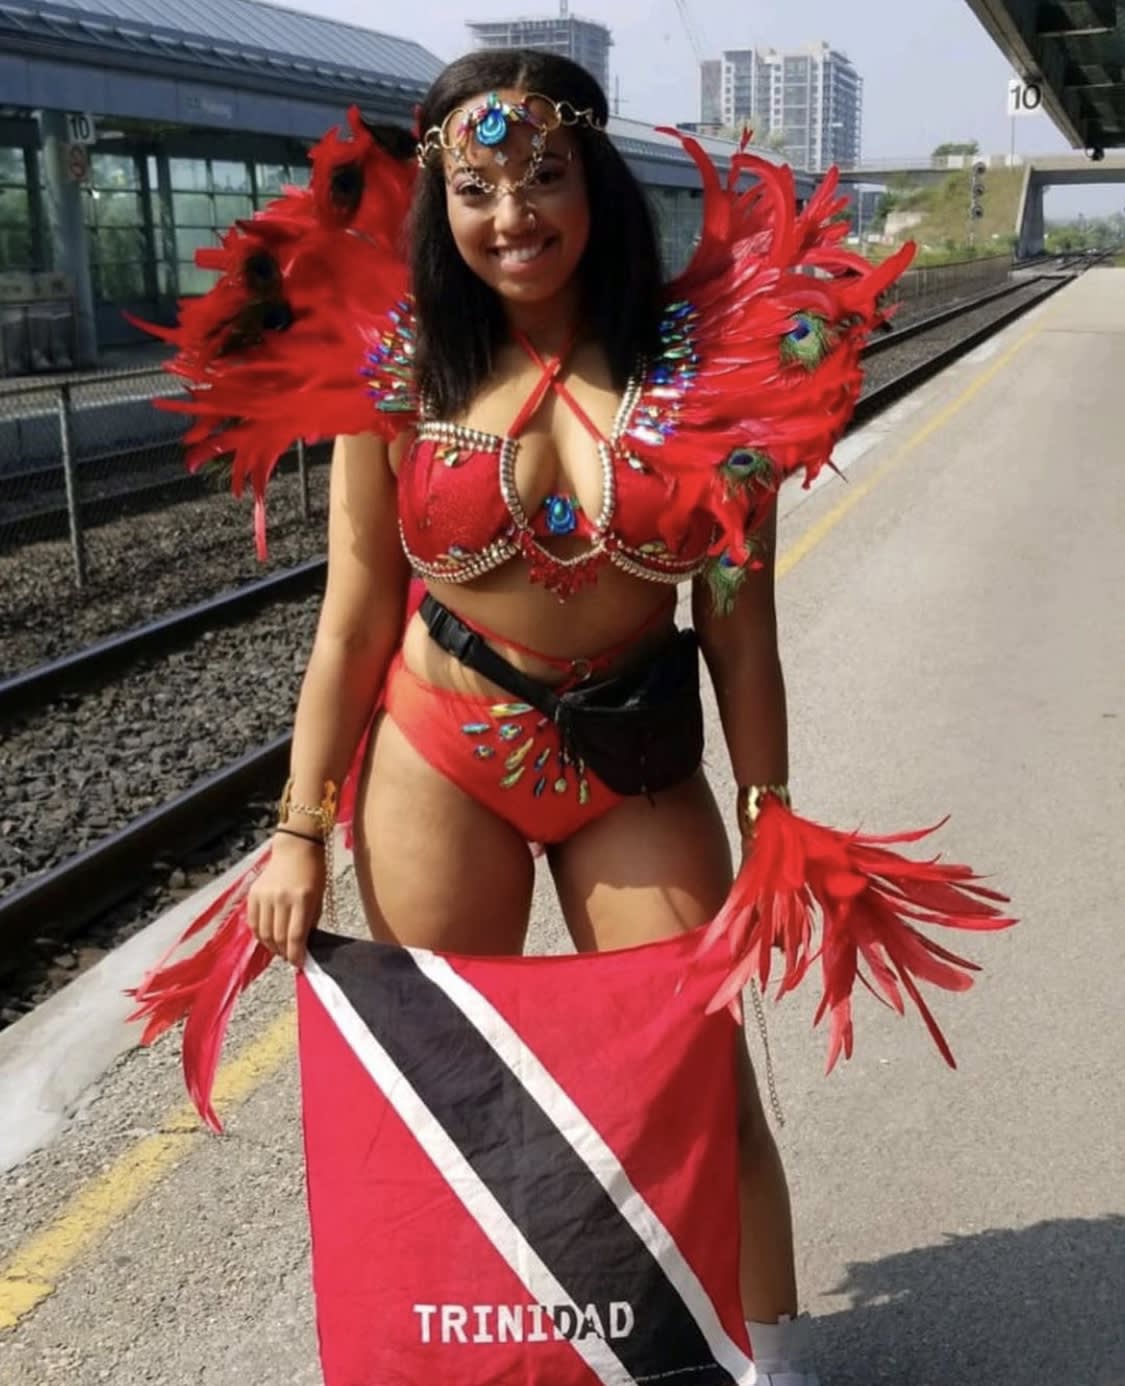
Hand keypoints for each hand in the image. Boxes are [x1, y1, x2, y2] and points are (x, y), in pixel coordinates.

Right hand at [246, 833, 326, 966]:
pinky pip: (253, 922)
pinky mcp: (253, 894)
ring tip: (280, 950)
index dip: (296, 954)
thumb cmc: (313, 871)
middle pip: (278, 937)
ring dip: (272, 947)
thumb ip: (310, 920)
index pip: (295, 936)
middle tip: (290, 958)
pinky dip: (260, 935)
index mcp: (301, 898)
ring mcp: (265, 896)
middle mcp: (281, 898)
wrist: (295, 846)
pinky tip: (268, 938)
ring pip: (264, 933)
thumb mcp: (319, 896)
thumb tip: (303, 944)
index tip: (299, 964)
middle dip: (284, 953)